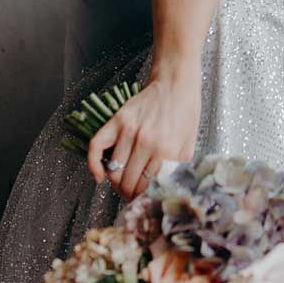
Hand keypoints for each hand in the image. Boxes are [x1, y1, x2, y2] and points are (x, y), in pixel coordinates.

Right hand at [86, 76, 201, 201]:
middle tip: (132, 195)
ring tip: (122, 184)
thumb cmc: (186, 111)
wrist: (176, 81)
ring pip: (114, 171)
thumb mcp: (189, 142)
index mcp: (166, 150)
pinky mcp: (117, 120)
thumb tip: (167, 190)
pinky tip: (99, 175)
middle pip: (128, 183)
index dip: (142, 199)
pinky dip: (93, 165)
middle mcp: (145, 142)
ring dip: (116, 183)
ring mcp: (129, 130)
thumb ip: (179, 168)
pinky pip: (96, 147)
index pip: (146, 188)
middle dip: (129, 195)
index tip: (142, 200)